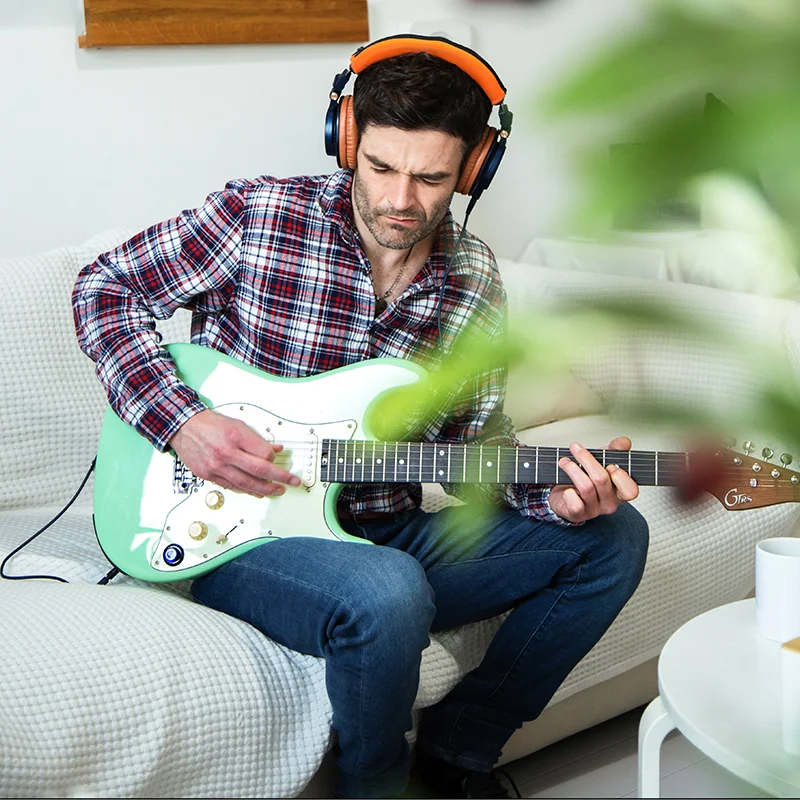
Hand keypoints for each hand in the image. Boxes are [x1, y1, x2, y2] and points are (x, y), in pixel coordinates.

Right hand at [169, 409, 301, 497]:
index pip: (265, 454)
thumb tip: (275, 449)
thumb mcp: (238, 425)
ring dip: (265, 490)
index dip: (275, 459)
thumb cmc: (210, 424)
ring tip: (276, 491)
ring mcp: (216, 466)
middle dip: (279, 479)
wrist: (184, 427)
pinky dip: (246, 490)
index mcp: (236, 437)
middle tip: (290, 483)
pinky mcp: (209, 475)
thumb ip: (257, 439)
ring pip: (246, 484)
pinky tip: (255, 492)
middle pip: (259, 472)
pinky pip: (232, 487)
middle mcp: (226, 453)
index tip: (278, 459)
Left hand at [547, 436, 638, 523]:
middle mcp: (609, 502)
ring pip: (586, 487)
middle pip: (602, 480)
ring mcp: (594, 510)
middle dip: (586, 459)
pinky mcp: (578, 514)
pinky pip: (576, 505)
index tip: (609, 463)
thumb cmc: (586, 478)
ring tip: (564, 461)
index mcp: (619, 491)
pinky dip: (569, 494)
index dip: (621, 476)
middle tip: (576, 448)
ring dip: (572, 469)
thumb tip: (624, 442)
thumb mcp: (602, 461)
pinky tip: (567, 488)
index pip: (631, 490)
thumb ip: (614, 450)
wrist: (564, 493)